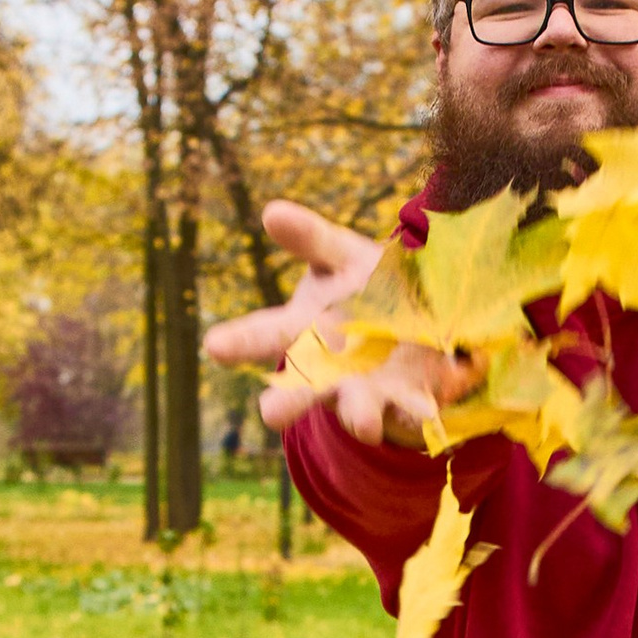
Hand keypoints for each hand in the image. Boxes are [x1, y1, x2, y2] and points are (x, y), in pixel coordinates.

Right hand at [203, 200, 473, 448]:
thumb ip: (310, 239)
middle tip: (270, 415)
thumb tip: (271, 212)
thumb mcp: (340, 256)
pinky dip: (416, 413)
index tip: (214, 347)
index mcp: (305, 331)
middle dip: (288, 402)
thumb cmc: (366, 287)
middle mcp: (329, 370)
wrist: (417, 326)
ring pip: (357, 409)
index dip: (241, 342)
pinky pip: (411, 409)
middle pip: (304, 386)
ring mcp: (367, 389)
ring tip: (363, 425)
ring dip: (359, 416)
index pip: (266, 335)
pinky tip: (424, 416)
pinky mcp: (408, 397)